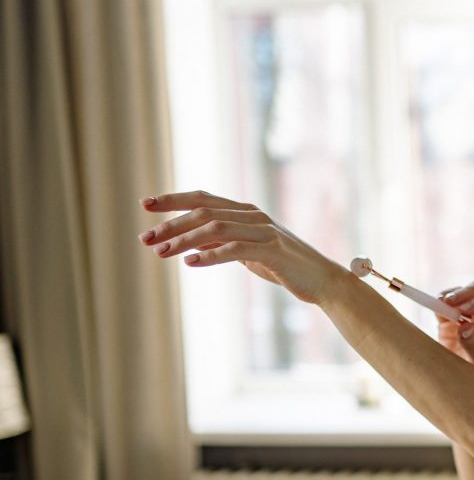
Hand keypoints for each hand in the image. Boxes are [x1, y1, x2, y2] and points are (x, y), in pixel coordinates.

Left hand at [137, 191, 342, 303]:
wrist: (322, 280)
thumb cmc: (285, 267)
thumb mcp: (248, 253)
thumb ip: (222, 243)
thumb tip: (190, 243)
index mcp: (246, 212)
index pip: (203, 198)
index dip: (173, 199)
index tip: (145, 205)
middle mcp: (254, 215)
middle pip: (204, 211)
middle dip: (171, 223)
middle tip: (146, 238)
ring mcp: (265, 231)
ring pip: (216, 228)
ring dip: (184, 240)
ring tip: (161, 253)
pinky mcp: (273, 250)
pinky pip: (236, 249)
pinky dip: (211, 255)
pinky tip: (190, 263)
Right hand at [435, 281, 473, 378]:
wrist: (468, 385)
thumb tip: (465, 325)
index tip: (467, 310)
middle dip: (465, 293)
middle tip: (450, 302)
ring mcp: (469, 314)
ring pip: (462, 292)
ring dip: (450, 295)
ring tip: (440, 303)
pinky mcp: (451, 319)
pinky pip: (445, 304)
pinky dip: (439, 303)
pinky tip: (435, 305)